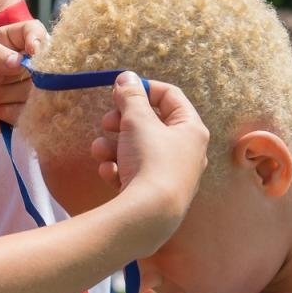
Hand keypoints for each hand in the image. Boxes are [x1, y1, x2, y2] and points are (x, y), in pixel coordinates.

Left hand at [0, 33, 37, 141]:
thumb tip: (21, 62)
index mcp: (4, 42)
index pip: (34, 33)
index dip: (39, 41)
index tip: (32, 52)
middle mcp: (15, 64)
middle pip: (39, 66)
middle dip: (13, 75)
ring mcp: (17, 90)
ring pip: (34, 92)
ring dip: (6, 95)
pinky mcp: (16, 114)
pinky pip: (28, 113)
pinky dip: (9, 113)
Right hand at [89, 74, 209, 226]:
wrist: (149, 215)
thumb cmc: (150, 161)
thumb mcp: (137, 121)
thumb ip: (131, 97)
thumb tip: (127, 77)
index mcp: (191, 129)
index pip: (170, 96)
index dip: (144, 89)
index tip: (120, 90)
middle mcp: (187, 151)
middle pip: (151, 124)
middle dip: (123, 121)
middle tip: (107, 121)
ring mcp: (171, 174)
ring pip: (137, 149)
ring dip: (114, 147)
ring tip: (100, 151)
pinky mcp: (155, 194)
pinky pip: (134, 172)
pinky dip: (118, 169)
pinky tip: (108, 173)